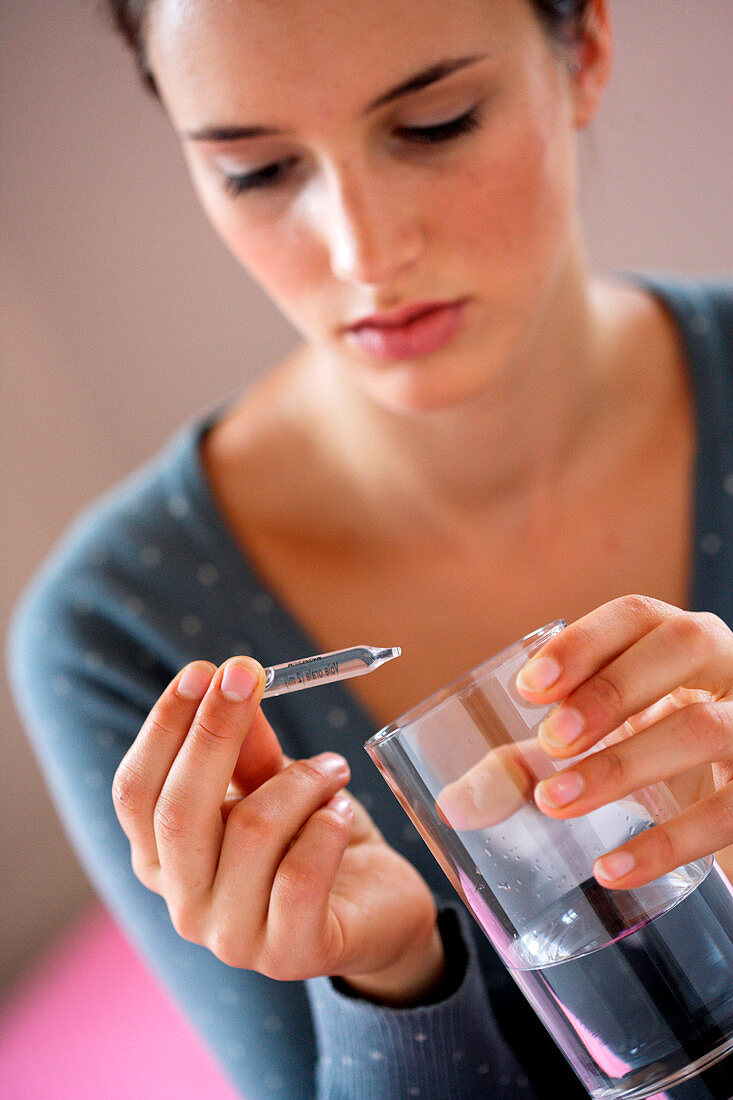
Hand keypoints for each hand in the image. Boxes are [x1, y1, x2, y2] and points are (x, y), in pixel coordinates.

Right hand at [112, 657, 442, 1004]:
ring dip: (301, 782)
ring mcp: (232, 937)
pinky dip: (326, 827)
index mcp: (162, 859)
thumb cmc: (313, 841)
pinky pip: (301, 875)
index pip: (136, 791)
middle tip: (251, 676)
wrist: (377, 912)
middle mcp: (183, 904)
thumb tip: (231, 681)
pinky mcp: (290, 953)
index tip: (204, 670)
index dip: (164, 727)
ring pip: (251, 832)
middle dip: (214, 732)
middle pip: (178, 813)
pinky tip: (340, 813)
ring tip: (334, 769)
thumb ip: (248, 748)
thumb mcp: (276, 785)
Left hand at [517, 596, 732, 887]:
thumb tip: (453, 807)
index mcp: (676, 640)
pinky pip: (730, 813)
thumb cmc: (650, 756)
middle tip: (549, 740)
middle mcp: (727, 666)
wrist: (731, 801)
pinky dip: (668, 844)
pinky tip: (611, 869)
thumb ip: (526, 764)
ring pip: (705, 730)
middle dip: (610, 690)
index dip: (583, 643)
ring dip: (623, 765)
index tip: (528, 688)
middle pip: (682, 647)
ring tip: (556, 802)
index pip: (637, 615)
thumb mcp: (601, 744)